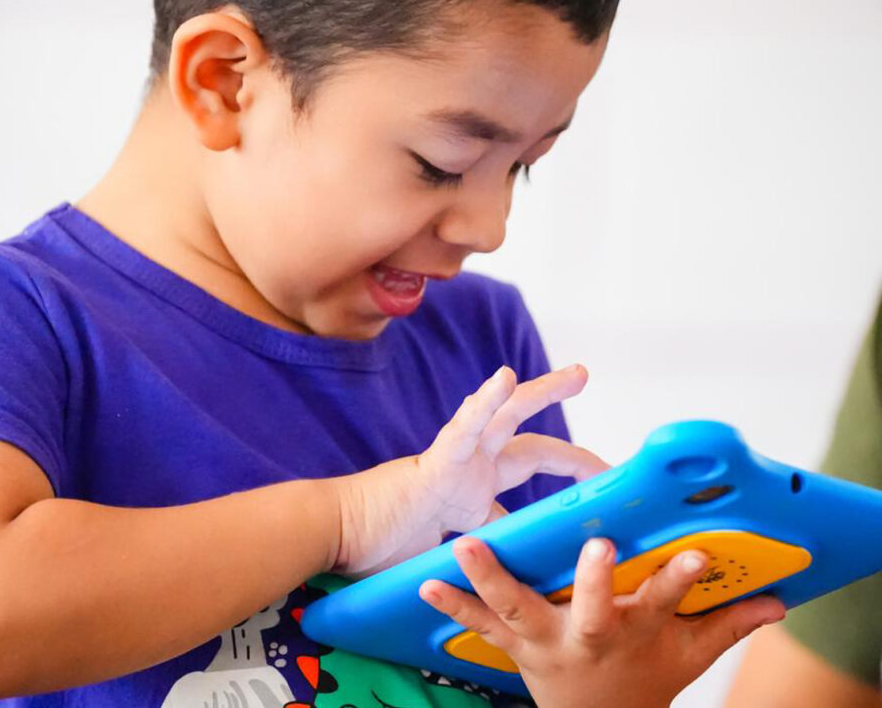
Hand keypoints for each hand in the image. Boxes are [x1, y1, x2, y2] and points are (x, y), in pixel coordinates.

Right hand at [328, 364, 605, 576]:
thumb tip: (516, 570)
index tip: (606, 484)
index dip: (570, 475)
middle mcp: (469, 470)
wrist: (339, 538)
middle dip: (568, 433)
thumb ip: (482, 552)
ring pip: (505, 418)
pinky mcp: (434, 463)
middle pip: (529, 441)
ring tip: (578, 374)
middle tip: (600, 407)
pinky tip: (505, 379)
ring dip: (540, 394)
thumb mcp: (453, 553)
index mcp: (472, 491)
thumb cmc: (380, 547)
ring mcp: (454, 462)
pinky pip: (462, 429)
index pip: (529, 474)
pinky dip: (484, 403)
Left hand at [419, 536, 787, 707]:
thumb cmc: (644, 679)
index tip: (696, 551)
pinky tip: (425, 582)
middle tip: (600, 545)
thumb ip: (728, 624)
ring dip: (492, 577)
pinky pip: (481, 624)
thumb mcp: (689, 656)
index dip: (681, 581)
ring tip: (465, 544)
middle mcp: (591, 636)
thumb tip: (779, 602)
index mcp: (635, 631)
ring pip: (520, 607)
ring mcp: (548, 643)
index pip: (665, 603)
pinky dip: (454, 603)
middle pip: (595, 609)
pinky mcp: (516, 647)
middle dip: (597, 580)